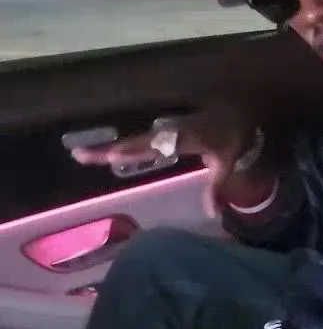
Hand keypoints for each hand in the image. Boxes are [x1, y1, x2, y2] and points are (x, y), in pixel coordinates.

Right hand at [70, 104, 268, 217]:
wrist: (237, 113)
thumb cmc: (233, 139)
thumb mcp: (227, 163)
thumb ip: (217, 187)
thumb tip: (213, 214)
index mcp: (186, 138)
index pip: (157, 145)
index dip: (135, 149)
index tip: (112, 155)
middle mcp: (171, 132)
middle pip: (138, 142)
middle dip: (110, 149)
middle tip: (79, 155)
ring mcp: (167, 129)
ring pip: (136, 140)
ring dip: (111, 147)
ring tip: (84, 154)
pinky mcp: (165, 131)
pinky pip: (143, 139)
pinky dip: (124, 146)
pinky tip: (107, 154)